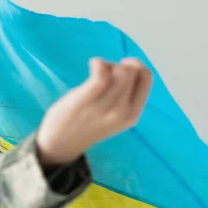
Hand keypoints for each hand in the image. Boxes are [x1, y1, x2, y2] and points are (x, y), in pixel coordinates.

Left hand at [36, 57, 152, 166]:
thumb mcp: (114, 116)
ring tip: (97, 69)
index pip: (146, 79)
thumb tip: (126, 67)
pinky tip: (93, 64)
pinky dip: (99, 63)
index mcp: (132, 114)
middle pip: (133, 72)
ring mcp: (105, 107)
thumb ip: (123, 97)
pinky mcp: (86, 101)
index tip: (123, 65)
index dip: (137, 66)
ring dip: (109, 64)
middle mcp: (122, 112)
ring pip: (120, 72)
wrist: (61, 144)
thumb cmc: (86, 125)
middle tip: (106, 70)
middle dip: (121, 64)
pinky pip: (101, 74)